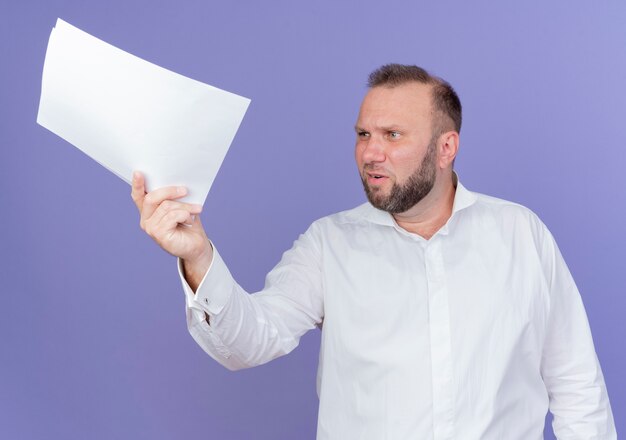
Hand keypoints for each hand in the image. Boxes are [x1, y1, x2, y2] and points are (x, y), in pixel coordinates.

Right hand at [131, 172, 212, 287]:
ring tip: (197, 209)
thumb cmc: (189, 224)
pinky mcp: (159, 235)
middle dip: (170, 191)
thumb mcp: (181, 206)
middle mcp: (146, 220)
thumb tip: (178, 183)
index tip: (139, 172)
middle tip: (185, 190)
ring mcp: (151, 228)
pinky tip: (190, 221)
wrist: (197, 245)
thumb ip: (174, 197)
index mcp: (149, 211)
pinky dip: (185, 215)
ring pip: (166, 206)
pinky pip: (172, 216)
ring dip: (185, 206)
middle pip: (152, 198)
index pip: (138, 196)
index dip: (137, 184)